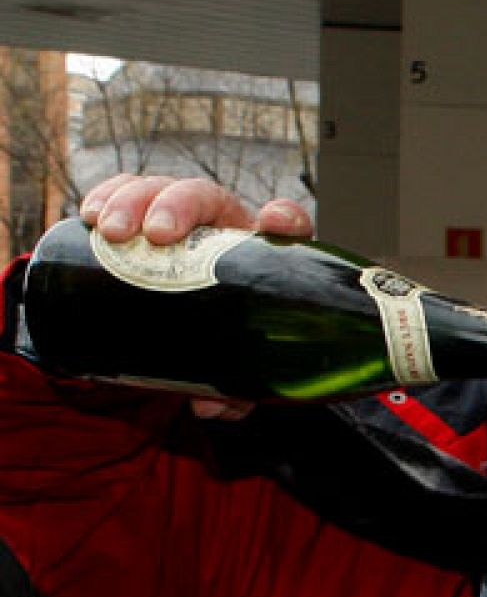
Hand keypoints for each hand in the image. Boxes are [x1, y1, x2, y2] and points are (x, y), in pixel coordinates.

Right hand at [78, 174, 312, 418]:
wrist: (209, 331)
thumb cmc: (233, 343)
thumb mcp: (243, 366)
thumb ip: (236, 389)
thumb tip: (208, 406)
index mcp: (262, 254)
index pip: (284, 223)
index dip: (283, 219)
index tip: (270, 221)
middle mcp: (224, 229)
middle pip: (204, 197)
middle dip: (175, 205)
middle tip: (155, 235)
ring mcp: (183, 221)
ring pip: (160, 191)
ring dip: (133, 200)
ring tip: (110, 229)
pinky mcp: (144, 224)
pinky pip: (125, 196)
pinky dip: (108, 197)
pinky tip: (92, 213)